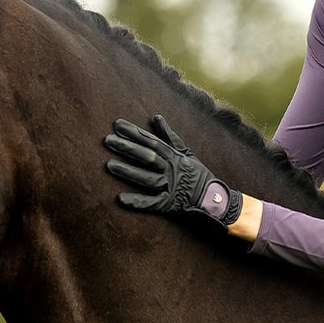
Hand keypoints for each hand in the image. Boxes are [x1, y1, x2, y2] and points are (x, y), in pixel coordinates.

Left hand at [104, 114, 243, 227]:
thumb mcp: (186, 153)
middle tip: (108, 140)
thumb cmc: (197, 175)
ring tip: (109, 165)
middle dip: (127, 148)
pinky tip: (120, 199)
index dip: (134, 133)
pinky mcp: (169, 205)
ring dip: (128, 172)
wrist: (215, 200)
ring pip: (147, 178)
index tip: (117, 125)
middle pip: (147, 157)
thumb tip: (156, 117)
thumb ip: (170, 137)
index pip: (151, 141)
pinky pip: (151, 203)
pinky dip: (137, 202)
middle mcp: (171, 170)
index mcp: (174, 156)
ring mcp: (170, 187)